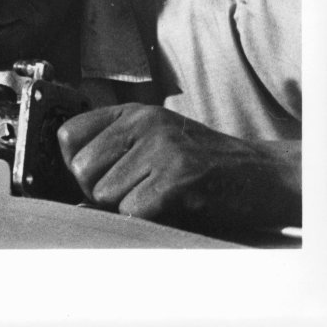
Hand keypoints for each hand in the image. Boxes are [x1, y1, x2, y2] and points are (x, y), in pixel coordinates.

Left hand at [58, 104, 301, 230]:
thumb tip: (73, 188)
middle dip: (99, 193)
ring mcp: (161, 148)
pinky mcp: (177, 178)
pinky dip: (147, 219)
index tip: (95, 177)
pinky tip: (172, 207)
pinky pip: (132, 211)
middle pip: (82, 171)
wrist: (262, 173)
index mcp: (132, 113)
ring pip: (105, 195)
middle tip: (132, 194)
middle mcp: (142, 124)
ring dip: (126, 208)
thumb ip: (114, 150)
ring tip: (157, 198)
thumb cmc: (202, 162)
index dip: (75, 164)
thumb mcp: (154, 138)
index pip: (69, 135)